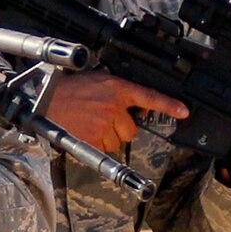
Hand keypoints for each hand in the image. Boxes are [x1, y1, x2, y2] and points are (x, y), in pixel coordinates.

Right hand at [46, 71, 188, 154]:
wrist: (46, 100)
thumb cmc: (70, 90)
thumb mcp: (99, 82)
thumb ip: (119, 93)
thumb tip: (136, 108)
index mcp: (117, 89)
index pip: (149, 97)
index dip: (168, 105)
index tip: (184, 111)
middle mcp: (113, 106)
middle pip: (131, 130)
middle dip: (120, 128)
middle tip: (103, 119)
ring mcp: (104, 124)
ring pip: (118, 141)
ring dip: (108, 137)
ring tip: (91, 124)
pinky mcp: (93, 139)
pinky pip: (105, 150)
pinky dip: (97, 145)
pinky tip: (85, 132)